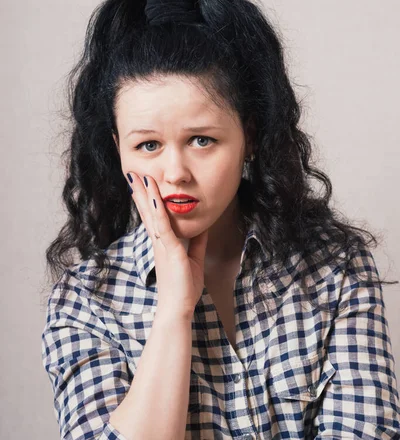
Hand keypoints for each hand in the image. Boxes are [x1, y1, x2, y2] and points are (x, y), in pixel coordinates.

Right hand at [127, 173, 208, 318]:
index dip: (147, 199)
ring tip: (140, 177)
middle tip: (132, 173)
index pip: (153, 216)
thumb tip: (202, 226)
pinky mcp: (169, 250)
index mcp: (162, 242)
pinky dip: (160, 212)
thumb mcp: (194, 258)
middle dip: (140, 191)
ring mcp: (161, 245)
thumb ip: (197, 241)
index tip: (142, 183)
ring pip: (152, 214)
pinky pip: (163, 227)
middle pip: (147, 211)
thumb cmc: (184, 286)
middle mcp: (158, 241)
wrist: (178, 308)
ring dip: (147, 195)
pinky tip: (157, 198)